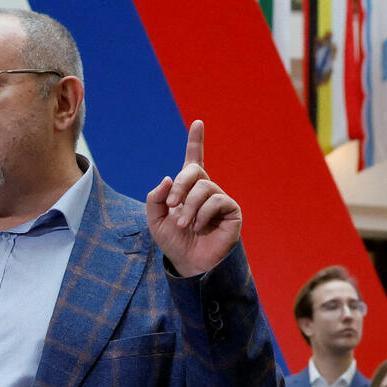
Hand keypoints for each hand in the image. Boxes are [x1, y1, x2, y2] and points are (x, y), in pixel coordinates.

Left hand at [146, 119, 241, 276]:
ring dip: (189, 207)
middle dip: (180, 186)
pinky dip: (203, 214)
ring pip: (204, 187)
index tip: (197, 123)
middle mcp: (206, 190)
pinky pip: (216, 200)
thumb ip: (156, 198)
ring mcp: (220, 198)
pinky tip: (200, 227)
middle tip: (172, 206)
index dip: (195, 141)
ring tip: (184, 224)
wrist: (189, 263)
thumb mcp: (155, 219)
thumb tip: (168, 178)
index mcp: (188, 189)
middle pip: (194, 171)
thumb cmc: (174, 242)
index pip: (193, 160)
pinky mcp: (231, 210)